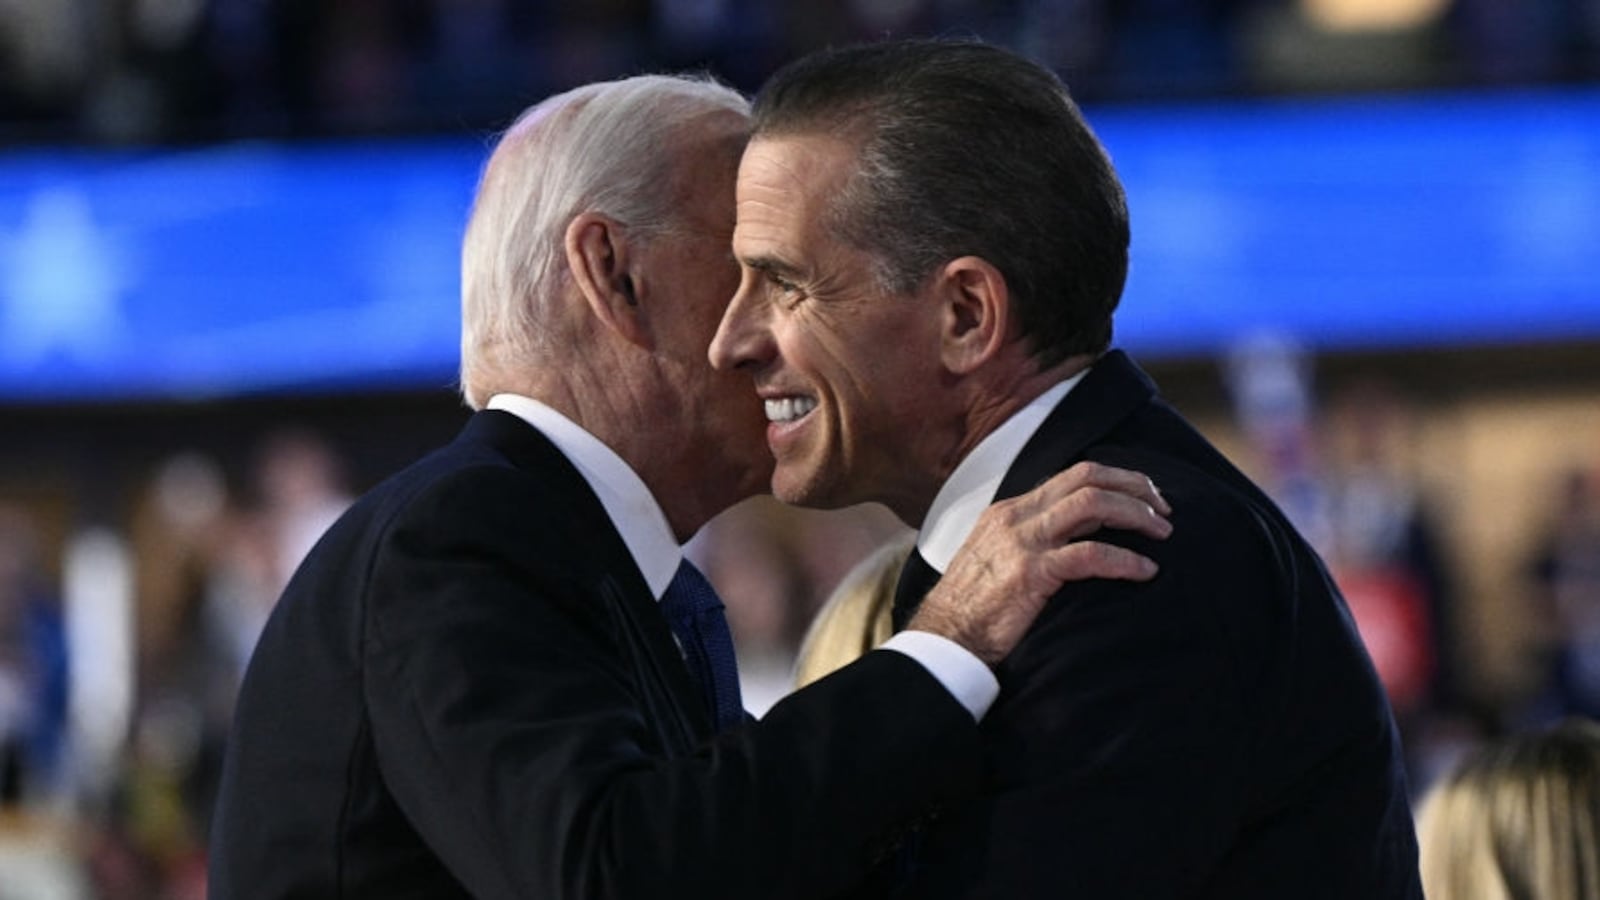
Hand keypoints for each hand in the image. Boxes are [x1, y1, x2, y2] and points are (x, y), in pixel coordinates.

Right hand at [906, 461, 1171, 665]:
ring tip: (1163, 533)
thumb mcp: (1000, 560)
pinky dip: (1125, 559)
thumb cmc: (974, 609)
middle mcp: (1016, 516)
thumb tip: (1080, 539)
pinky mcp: (1031, 574)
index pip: (1073, 476)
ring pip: (1092, 505)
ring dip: (1135, 514)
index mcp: (1010, 510)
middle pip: (1087, 478)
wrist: (944, 639)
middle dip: (1134, 487)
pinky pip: (1090, 554)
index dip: (1116, 480)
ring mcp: (1022, 542)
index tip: (1145, 497)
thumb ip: (1033, 542)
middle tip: (1164, 509)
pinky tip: (1145, 571)